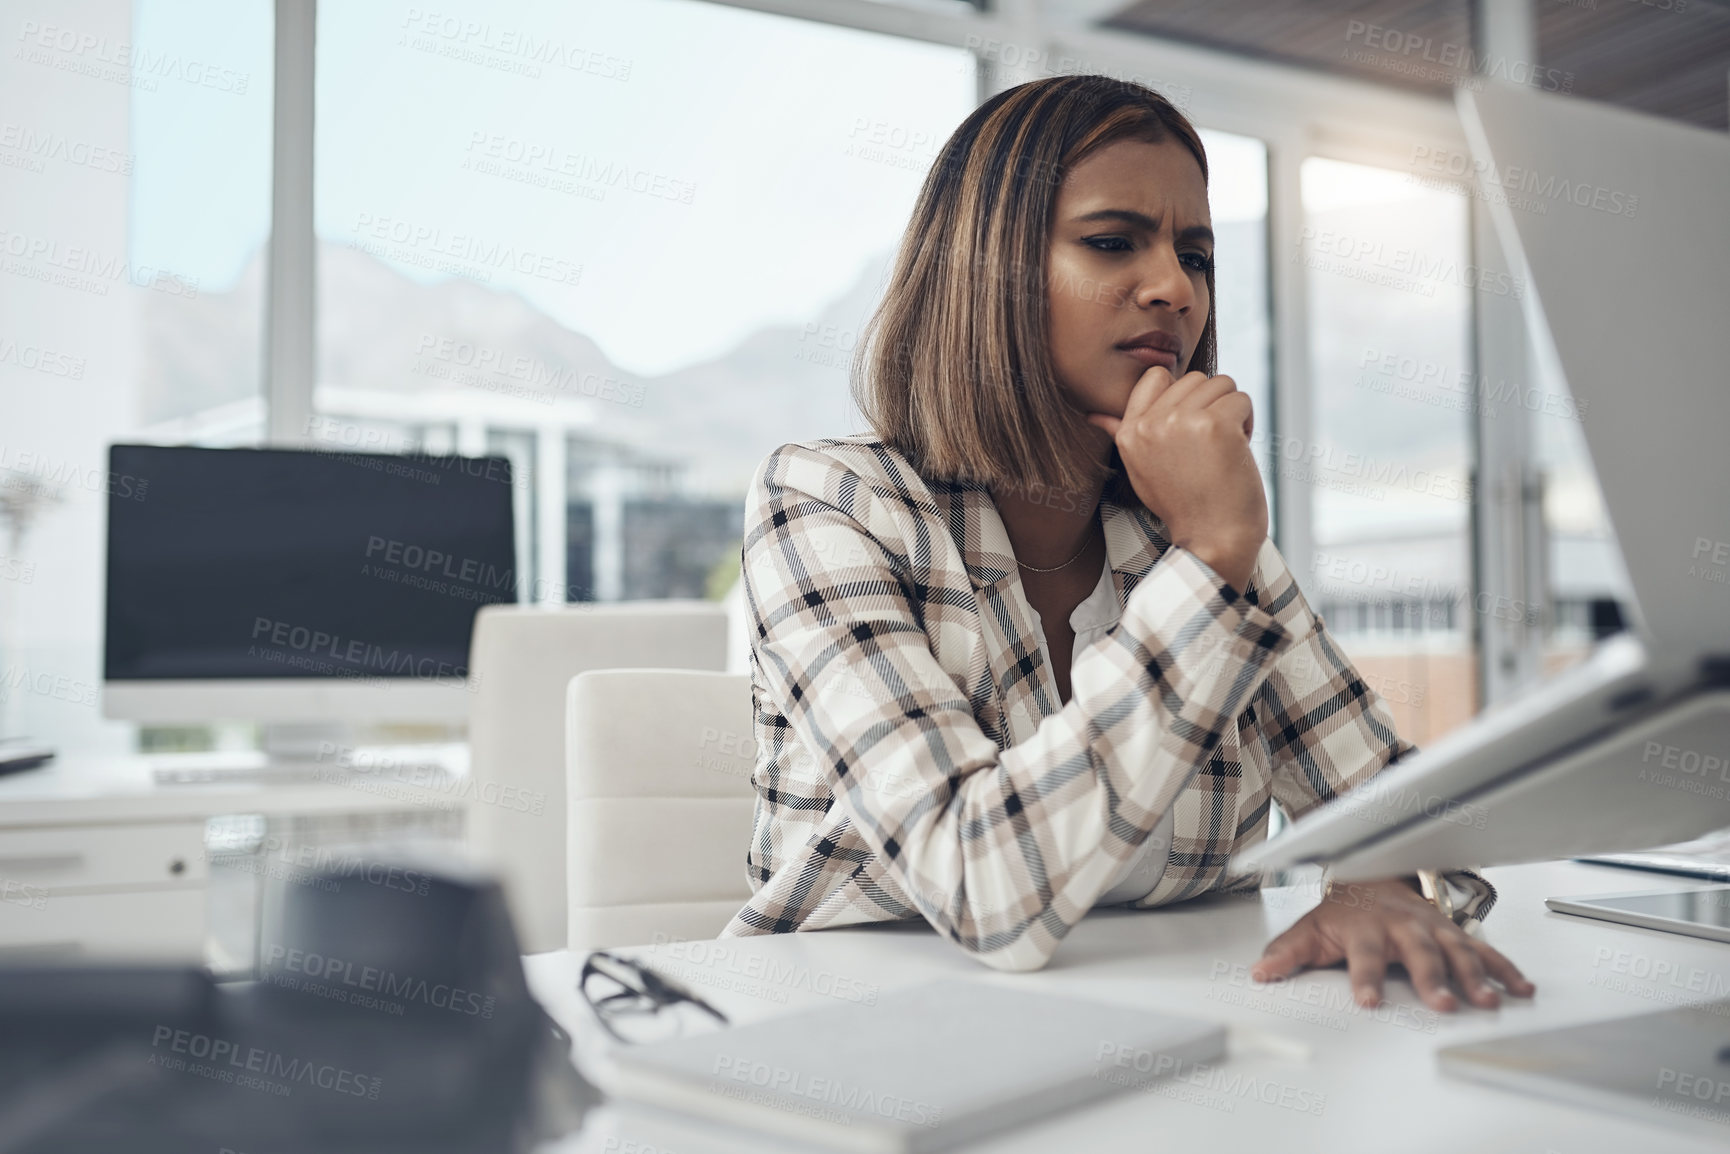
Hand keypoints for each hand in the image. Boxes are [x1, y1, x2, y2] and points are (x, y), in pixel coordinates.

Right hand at [1085, 367, 1266, 591]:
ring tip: (1224, 447)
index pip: (1155, 376)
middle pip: (1194, 378)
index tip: (1190, 426)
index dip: (1182, 394)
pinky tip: (1237, 451)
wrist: (1211, 540)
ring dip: (1231, 411)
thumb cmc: (1183, 506)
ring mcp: (1182, 422)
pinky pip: (1241, 399)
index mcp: (1129, 433)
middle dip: (1211, 405)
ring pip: (1221, 384)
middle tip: (1210, 444)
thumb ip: (1122, 434)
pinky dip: (1247, 422)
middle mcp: (1151, 424)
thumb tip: (1093, 415)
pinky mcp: (1216, 425)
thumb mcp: (1141, 469)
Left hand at [1251, 878, 1534, 1011]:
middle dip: (1431, 978)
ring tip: (1489, 1001)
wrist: (1372, 874)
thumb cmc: (1343, 911)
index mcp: (1365, 928)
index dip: (1364, 977)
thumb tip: (1261, 973)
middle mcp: (1403, 927)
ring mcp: (1432, 929)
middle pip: (1418, 953)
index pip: (1363, 955)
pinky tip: (1521, 988)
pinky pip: (1484, 950)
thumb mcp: (1310, 929)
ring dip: (1474, 976)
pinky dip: (1505, 968)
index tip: (1368, 1001)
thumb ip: (1287, 953)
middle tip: (1441, 1003)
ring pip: (1457, 951)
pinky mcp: (1454, 934)